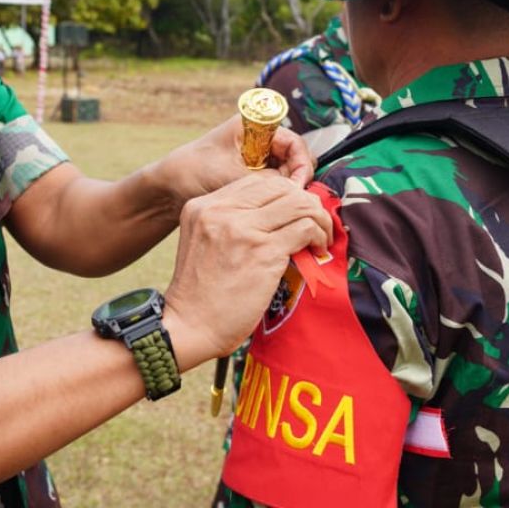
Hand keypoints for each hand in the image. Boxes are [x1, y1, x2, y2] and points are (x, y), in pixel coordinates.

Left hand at [159, 116, 317, 207]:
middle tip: (292, 203)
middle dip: (295, 181)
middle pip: (295, 159)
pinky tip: (270, 212)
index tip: (298, 188)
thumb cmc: (191, 172)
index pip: (294, 143)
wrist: (167, 188)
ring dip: (286, 192)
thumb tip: (296, 192)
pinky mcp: (252, 176)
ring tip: (279, 209)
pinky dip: (276, 198)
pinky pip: (274, 186)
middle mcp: (259, 139)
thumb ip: (265, 180)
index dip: (301, 165)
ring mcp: (257, 158)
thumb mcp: (230, 175)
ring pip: (286, 175)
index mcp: (253, 125)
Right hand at [162, 173, 330, 367]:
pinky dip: (318, 236)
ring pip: (299, 203)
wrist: (189, 326)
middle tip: (316, 224)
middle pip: (281, 187)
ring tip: (320, 238)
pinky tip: (316, 250)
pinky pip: (305, 228)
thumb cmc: (200, 293)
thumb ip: (230, 222)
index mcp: (204, 205)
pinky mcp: (263, 251)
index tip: (296, 214)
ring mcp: (242, 229)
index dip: (285, 195)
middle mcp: (221, 210)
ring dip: (318, 219)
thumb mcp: (203, 241)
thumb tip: (277, 214)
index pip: (258, 182)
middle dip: (306, 202)